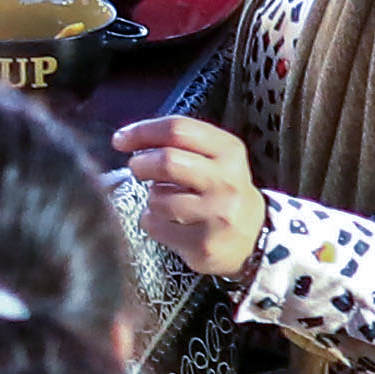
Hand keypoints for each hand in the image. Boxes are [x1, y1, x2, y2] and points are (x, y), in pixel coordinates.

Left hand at [113, 113, 264, 286]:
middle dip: (142, 164)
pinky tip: (168, 223)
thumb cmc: (220, 190)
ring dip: (151, 198)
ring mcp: (216, 215)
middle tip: (137, 169)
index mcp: (228, 151)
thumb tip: (127, 138)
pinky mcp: (202, 244)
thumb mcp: (215, 158)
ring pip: (158, 198)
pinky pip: (155, 226)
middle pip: (167, 161)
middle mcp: (226, 181)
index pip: (178, 129)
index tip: (121, 139)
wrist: (253, 238)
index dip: (143, 131)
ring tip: (166, 201)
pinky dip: (152, 222)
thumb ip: (179, 143)